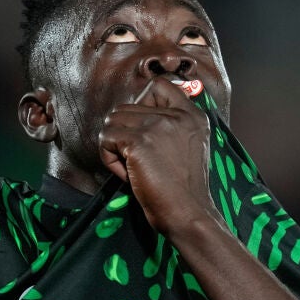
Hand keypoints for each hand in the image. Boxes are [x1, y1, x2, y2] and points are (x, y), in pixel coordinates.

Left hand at [99, 77, 217, 233]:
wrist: (188, 213)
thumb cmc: (184, 189)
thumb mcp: (190, 146)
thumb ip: (173, 125)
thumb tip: (135, 114)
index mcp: (193, 115)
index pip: (160, 85)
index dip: (142, 102)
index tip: (142, 129)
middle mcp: (178, 115)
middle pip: (127, 106)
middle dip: (124, 134)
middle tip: (137, 161)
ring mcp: (158, 125)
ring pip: (112, 120)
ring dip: (114, 145)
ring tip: (132, 167)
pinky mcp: (140, 141)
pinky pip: (106, 138)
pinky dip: (109, 159)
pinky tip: (129, 175)